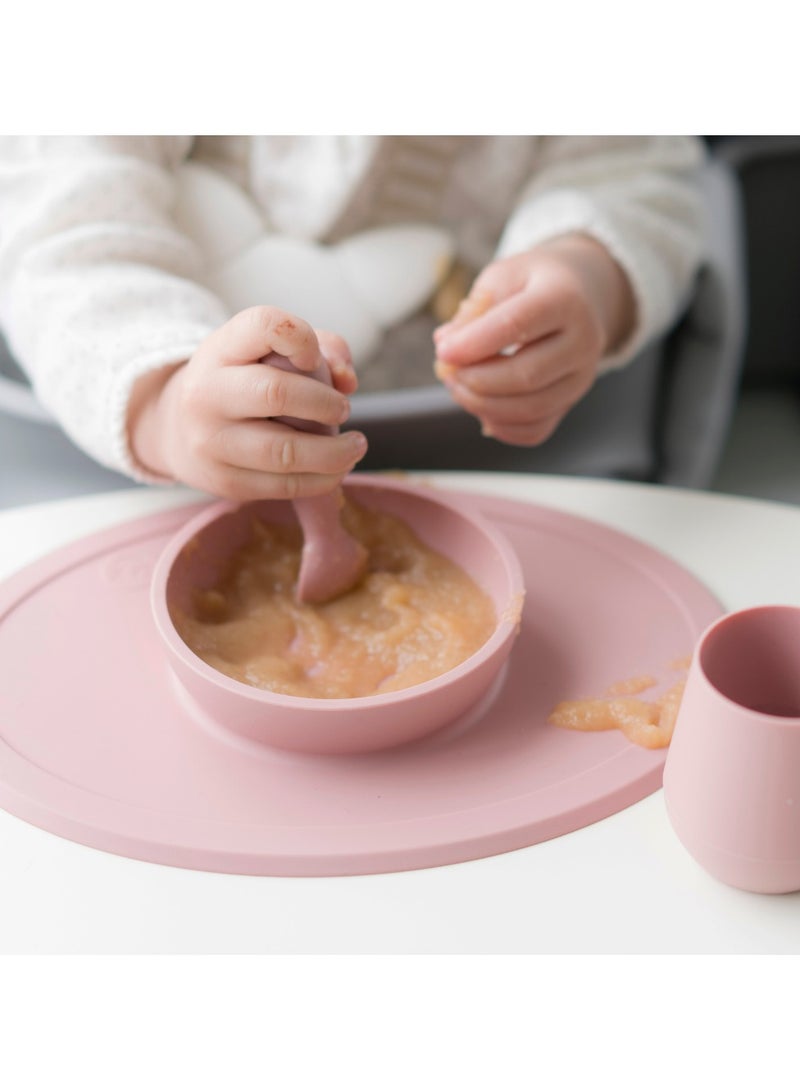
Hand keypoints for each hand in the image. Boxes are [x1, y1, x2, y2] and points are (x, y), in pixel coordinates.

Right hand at [127, 306, 366, 499]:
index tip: (314, 358)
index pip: (263, 326)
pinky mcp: (225, 482)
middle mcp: (207, 394)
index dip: (302, 337)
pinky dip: (323, 479)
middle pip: (276, 393)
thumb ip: (321, 349)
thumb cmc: (242, 383)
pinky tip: (338, 469)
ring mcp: (212, 442)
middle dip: (325, 403)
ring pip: (285, 451)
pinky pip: (285, 486)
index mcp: (220, 350)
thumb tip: (348, 381)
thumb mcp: (266, 352)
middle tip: (343, 408)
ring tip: (356, 446)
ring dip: (334, 452)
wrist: (178, 430)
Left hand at [432, 234, 635, 445]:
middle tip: (446, 371)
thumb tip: (445, 343)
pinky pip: (535, 430)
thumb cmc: (532, 283)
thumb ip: (473, 309)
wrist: (581, 294)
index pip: (516, 325)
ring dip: (482, 405)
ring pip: (530, 409)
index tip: (442, 351)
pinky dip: (501, 426)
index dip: (473, 343)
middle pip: (526, 375)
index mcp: (565, 298)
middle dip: (475, 380)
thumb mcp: (503, 276)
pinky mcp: (571, 401)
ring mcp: (581, 377)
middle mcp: (582, 341)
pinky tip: (480, 407)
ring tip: (457, 387)